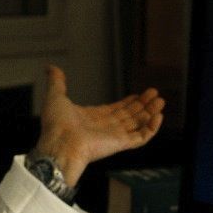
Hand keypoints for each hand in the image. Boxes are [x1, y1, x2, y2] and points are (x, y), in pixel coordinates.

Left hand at [35, 65, 164, 186]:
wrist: (60, 144)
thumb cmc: (56, 126)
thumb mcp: (56, 97)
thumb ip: (57, 82)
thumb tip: (51, 68)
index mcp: (93, 118)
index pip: (116, 110)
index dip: (128, 103)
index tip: (138, 95)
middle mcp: (105, 128)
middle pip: (130, 116)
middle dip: (143, 105)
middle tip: (155, 94)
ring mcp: (114, 136)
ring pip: (138, 125)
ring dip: (150, 113)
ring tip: (160, 101)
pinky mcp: (121, 144)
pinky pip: (141, 137)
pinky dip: (152, 129)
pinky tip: (158, 117)